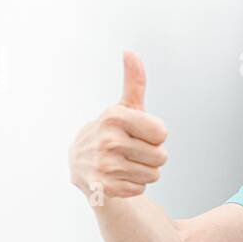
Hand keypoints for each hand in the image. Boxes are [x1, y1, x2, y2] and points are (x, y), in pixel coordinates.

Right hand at [69, 51, 169, 204]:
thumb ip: (134, 81)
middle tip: (132, 151)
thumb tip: (131, 52)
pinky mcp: (103, 187)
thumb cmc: (112, 131)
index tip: (138, 133)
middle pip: (161, 156)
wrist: (80, 163)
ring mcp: (104, 165)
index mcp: (115, 116)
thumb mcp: (123, 106)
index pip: (162, 132)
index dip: (155, 135)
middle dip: (152, 156)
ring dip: (143, 171)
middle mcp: (108, 139)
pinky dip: (133, 185)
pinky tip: (117, 177)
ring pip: (153, 175)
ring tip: (125, 163)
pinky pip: (139, 189)